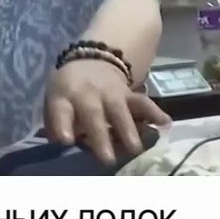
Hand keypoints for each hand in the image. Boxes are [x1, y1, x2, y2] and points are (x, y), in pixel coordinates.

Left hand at [44, 60, 171, 163]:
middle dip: (100, 136)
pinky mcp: (129, 94)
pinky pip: (142, 102)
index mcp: (63, 96)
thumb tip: (58, 146)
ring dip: (128, 129)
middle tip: (107, 159)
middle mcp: (87, 93)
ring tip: (136, 149)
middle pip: (93, 114)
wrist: (91, 59)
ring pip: (120, 110)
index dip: (62, 124)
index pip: (60, 109)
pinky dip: (154, 112)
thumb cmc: (69, 90)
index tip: (66, 140)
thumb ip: (55, 124)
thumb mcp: (54, 101)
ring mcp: (110, 93)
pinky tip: (166, 124)